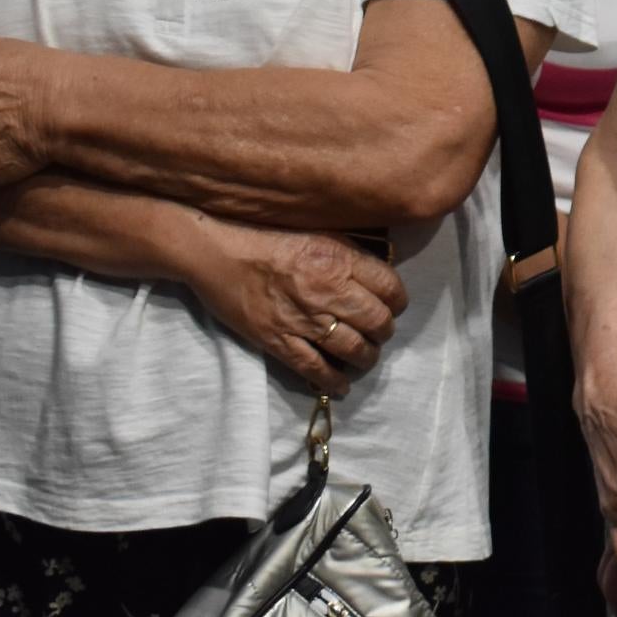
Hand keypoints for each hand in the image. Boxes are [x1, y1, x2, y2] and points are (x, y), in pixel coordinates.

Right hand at [183, 218, 407, 395]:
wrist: (218, 253)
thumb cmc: (268, 236)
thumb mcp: (318, 232)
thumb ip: (350, 252)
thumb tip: (380, 269)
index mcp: (339, 260)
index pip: (390, 287)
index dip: (398, 301)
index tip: (394, 306)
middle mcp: (327, 291)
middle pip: (377, 321)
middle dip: (384, 332)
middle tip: (380, 333)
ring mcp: (303, 319)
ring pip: (352, 349)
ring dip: (366, 358)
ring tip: (365, 357)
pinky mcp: (278, 340)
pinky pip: (314, 369)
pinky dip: (333, 381)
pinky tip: (342, 385)